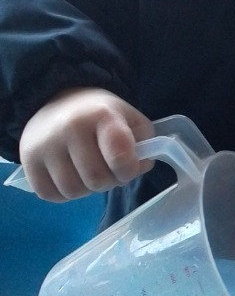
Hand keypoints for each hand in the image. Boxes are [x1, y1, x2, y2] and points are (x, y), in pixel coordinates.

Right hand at [18, 87, 154, 200]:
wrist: (58, 100)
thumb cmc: (101, 116)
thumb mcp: (131, 120)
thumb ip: (145, 145)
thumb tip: (140, 167)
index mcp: (101, 115)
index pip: (120, 156)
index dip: (128, 168)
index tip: (127, 164)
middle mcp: (69, 128)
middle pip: (97, 181)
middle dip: (109, 181)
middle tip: (107, 168)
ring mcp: (45, 144)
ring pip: (73, 191)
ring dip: (86, 189)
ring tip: (87, 170)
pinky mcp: (27, 160)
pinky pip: (50, 195)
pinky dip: (63, 193)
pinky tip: (69, 175)